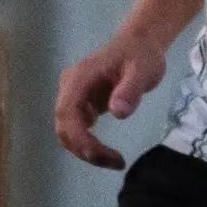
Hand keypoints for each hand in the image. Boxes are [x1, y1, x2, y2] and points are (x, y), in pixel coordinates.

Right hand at [54, 31, 167, 168]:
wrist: (139, 44)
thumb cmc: (141, 55)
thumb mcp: (142, 70)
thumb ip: (130, 90)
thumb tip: (118, 113)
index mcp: (79, 77)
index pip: (67, 112)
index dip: (78, 137)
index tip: (100, 155)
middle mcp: (69, 86)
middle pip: (63, 126)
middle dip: (84, 149)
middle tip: (115, 162)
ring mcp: (73, 95)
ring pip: (67, 130)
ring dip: (85, 150)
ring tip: (114, 160)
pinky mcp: (80, 103)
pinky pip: (76, 128)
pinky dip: (87, 144)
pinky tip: (107, 151)